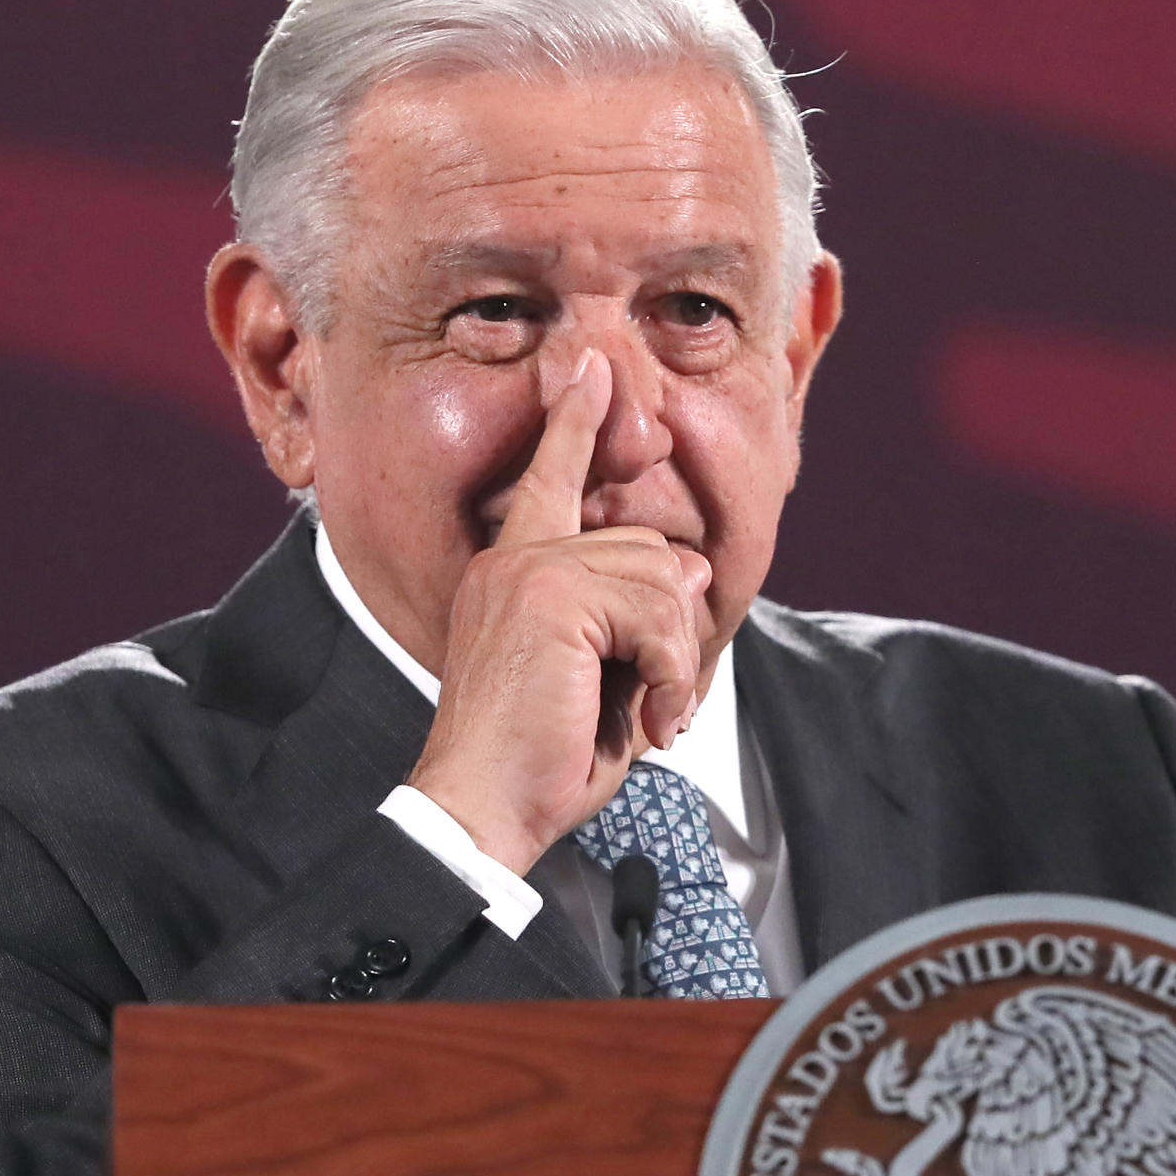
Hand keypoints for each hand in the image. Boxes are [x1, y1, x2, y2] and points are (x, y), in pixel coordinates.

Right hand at [406, 349, 710, 873]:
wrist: (486, 805)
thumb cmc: (534, 760)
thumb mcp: (607, 679)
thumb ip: (640, 617)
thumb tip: (689, 561)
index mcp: (512, 574)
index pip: (550, 481)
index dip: (575, 422)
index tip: (591, 370)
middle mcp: (514, 561)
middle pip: (643, 548)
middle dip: (667, 627)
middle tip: (651, 695)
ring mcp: (528, 573)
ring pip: (658, 577)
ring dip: (670, 658)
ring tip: (647, 713)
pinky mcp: (551, 596)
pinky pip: (656, 613)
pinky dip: (669, 675)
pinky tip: (650, 720)